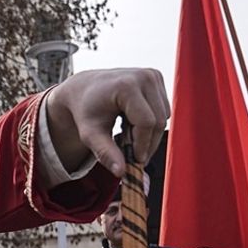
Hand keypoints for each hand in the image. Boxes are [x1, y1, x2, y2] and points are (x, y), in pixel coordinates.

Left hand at [45, 68, 169, 175]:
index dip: (142, 145)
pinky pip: (163, 109)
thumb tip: (120, 173)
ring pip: (164, 116)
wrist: (83, 88)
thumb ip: (105, 153)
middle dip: (147, 143)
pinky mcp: (156, 78)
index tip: (134, 161)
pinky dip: (151, 122)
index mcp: (127, 85)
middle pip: (158, 121)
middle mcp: (144, 76)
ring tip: (126, 136)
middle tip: (131, 155)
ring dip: (149, 134)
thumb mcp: (90, 134)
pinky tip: (132, 123)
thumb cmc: (85, 109)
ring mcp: (152, 75)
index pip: (146, 122)